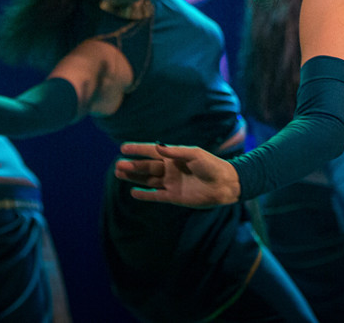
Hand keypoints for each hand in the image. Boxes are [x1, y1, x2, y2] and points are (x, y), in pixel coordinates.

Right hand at [114, 142, 239, 206]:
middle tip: (118, 165)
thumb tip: (158, 146)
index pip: (151, 151)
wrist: (225, 184)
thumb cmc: (211, 165)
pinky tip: (133, 192)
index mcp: (174, 157)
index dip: (137, 149)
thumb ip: (176, 152)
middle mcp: (170, 169)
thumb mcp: (195, 154)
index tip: (123, 147)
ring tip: (119, 174)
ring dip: (134, 177)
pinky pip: (155, 195)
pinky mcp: (174, 197)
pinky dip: (145, 194)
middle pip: (146, 167)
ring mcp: (171, 183)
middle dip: (132, 166)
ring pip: (148, 180)